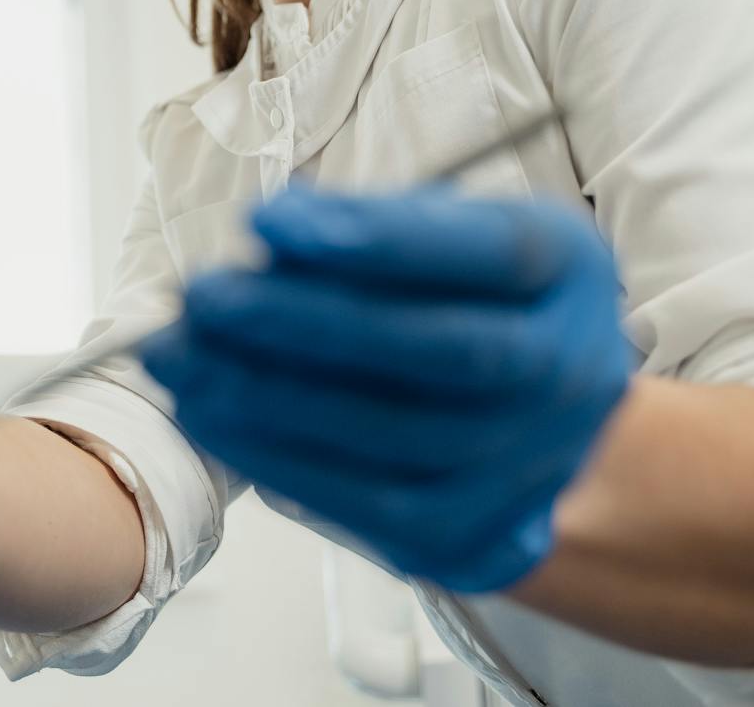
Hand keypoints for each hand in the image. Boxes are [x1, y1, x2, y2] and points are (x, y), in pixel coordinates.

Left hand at [138, 186, 629, 592]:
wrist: (536, 413)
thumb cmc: (471, 295)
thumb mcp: (446, 227)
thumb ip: (372, 226)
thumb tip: (273, 237)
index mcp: (569, 269)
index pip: (491, 251)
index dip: (378, 237)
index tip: (266, 219)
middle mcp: (571, 372)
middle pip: (441, 353)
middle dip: (305, 324)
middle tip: (202, 298)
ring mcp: (530, 464)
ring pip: (397, 440)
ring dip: (268, 399)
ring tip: (182, 360)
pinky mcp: (480, 535)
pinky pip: (372, 509)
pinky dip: (280, 461)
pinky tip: (213, 417)